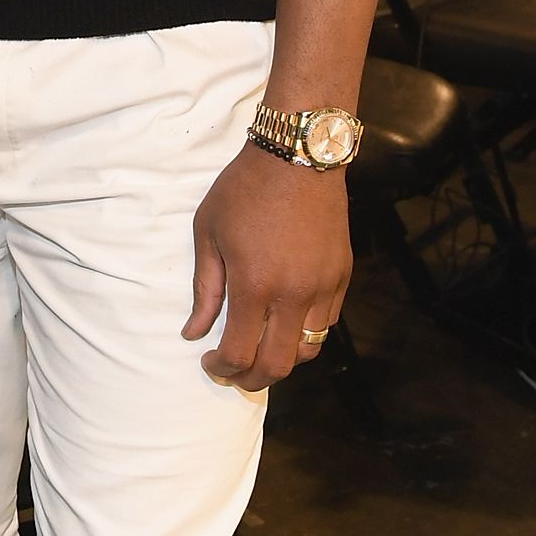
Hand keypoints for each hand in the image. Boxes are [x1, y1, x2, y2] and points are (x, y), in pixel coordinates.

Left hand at [185, 140, 352, 389]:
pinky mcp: (341, 276)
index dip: (221, 368)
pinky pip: (327, 323)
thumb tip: (194, 333)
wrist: (297, 156)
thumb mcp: (208, 234)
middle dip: (251, 379)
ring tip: (260, 349)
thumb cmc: (243, 190)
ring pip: (308, 350)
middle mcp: (294, 294)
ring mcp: (323, 287)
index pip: (240, 353)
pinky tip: (284, 321)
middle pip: (278, 366)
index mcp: (254, 285)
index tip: (209, 361)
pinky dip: (304, 333)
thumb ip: (204, 289)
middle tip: (234, 372)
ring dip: (282, 359)